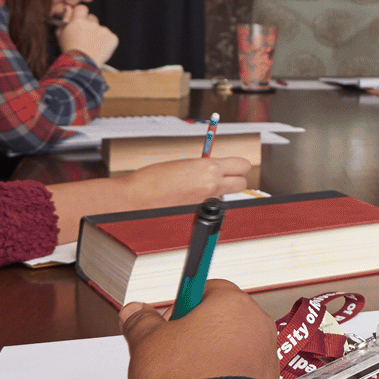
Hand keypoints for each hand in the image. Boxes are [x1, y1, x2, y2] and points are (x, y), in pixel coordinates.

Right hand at [56, 6, 118, 64]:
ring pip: (101, 28)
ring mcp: (104, 31)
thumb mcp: (60, 34)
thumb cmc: (69, 51)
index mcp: (79, 21)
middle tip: (84, 37)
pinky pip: (109, 36)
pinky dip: (105, 42)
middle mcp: (92, 24)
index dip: (80, 14)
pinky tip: (98, 49)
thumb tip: (68, 8)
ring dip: (97, 34)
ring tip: (91, 46)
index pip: (82, 8)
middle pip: (92, 18)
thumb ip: (65, 19)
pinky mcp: (113, 38)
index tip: (79, 20)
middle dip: (89, 25)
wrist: (81, 65)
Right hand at [119, 281, 279, 378]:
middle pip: (221, 318)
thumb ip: (141, 322)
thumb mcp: (147, 342)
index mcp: (232, 303)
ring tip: (184, 376)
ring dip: (210, 357)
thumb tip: (136, 313)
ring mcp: (266, 356)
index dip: (180, 303)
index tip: (165, 319)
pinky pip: (241, 373)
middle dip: (195, 332)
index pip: (206, 288)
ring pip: (233, 347)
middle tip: (170, 350)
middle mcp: (257, 325)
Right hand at [130, 155, 251, 203]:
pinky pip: (211, 207)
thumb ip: (203, 166)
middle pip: (242, 183)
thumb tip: (214, 168)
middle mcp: (212, 185)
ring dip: (218, 193)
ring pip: (226, 196)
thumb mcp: (183, 164)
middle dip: (235, 179)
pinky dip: (205, 204)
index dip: (239, 165)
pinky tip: (190, 200)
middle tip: (224, 177)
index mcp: (208, 168)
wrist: (136, 199)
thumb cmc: (152, 180)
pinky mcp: (200, 215)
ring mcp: (207, 202)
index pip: (242, 165)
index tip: (234, 165)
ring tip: (197, 189)